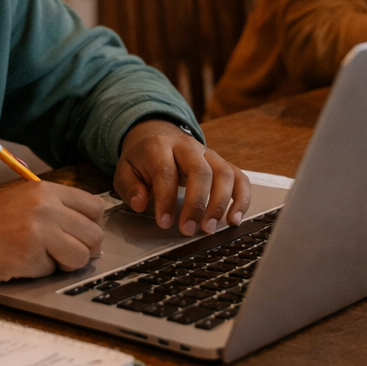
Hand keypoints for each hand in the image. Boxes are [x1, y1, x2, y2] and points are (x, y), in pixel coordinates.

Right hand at [0, 180, 105, 287]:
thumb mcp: (13, 203)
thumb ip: (48, 210)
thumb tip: (81, 229)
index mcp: (42, 189)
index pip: (94, 207)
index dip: (88, 228)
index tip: (76, 239)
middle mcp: (45, 204)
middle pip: (95, 234)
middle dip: (81, 251)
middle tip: (56, 257)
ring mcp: (38, 228)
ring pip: (82, 255)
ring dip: (64, 264)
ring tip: (35, 261)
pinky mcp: (28, 254)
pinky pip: (56, 270)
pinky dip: (41, 274)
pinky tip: (17, 265)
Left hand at [115, 119, 251, 236]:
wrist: (157, 135)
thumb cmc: (142, 158)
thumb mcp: (125, 170)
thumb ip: (130, 187)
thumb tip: (140, 203)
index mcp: (160, 147)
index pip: (166, 172)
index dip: (166, 200)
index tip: (164, 223)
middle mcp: (188, 147)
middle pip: (200, 171)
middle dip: (196, 204)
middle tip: (189, 229)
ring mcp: (208, 153)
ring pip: (223, 173)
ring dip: (220, 203)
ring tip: (210, 228)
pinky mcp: (222, 162)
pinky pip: (239, 177)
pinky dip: (241, 198)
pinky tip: (234, 218)